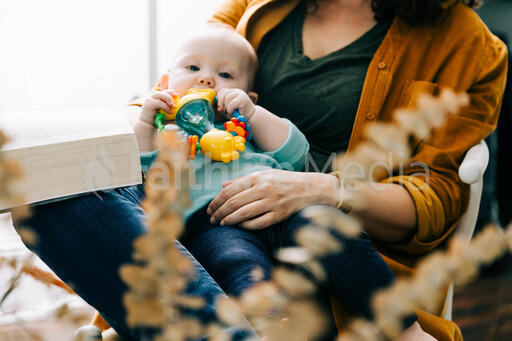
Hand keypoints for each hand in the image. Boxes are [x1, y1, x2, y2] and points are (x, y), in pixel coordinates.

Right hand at [139, 90, 177, 125]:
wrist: (147, 125)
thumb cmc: (156, 120)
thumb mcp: (165, 115)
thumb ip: (170, 112)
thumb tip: (179, 113)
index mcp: (155, 99)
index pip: (163, 92)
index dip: (170, 92)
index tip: (176, 94)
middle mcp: (151, 98)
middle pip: (161, 92)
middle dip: (169, 95)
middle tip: (174, 101)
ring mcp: (149, 100)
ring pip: (159, 95)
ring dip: (167, 98)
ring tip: (172, 105)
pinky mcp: (148, 103)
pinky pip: (159, 102)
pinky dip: (165, 106)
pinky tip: (168, 111)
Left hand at [206, 169, 337, 228]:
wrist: (311, 188)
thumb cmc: (285, 181)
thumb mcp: (264, 175)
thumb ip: (242, 180)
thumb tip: (222, 186)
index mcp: (258, 178)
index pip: (230, 190)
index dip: (217, 201)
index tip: (210, 208)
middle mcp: (264, 189)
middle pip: (234, 202)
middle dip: (219, 211)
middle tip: (211, 218)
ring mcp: (272, 202)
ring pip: (244, 213)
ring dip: (229, 220)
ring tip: (221, 223)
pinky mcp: (279, 215)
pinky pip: (258, 223)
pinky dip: (246, 225)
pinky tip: (239, 226)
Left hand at [216, 88, 255, 120]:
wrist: (251, 115)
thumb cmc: (240, 113)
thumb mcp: (230, 108)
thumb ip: (224, 106)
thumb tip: (219, 108)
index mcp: (234, 91)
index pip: (223, 90)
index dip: (219, 97)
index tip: (220, 106)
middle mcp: (237, 91)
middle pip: (224, 93)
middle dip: (221, 102)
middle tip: (223, 110)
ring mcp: (240, 94)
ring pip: (227, 98)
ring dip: (226, 107)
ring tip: (229, 111)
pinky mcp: (243, 100)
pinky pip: (231, 103)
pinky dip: (229, 109)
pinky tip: (232, 111)